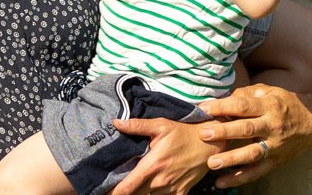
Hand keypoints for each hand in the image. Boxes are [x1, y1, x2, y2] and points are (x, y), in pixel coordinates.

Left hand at [108, 118, 225, 194]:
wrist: (209, 144)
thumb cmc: (183, 133)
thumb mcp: (160, 125)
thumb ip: (137, 126)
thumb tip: (115, 122)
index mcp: (152, 165)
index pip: (128, 187)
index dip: (114, 193)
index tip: (102, 191)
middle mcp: (160, 181)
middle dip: (123, 194)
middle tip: (110, 190)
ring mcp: (171, 189)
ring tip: (130, 189)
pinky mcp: (181, 193)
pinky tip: (150, 190)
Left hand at [197, 84, 311, 187]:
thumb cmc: (285, 104)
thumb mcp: (270, 91)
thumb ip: (247, 94)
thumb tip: (224, 99)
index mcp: (269, 106)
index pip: (243, 105)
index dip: (223, 106)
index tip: (204, 108)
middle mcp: (272, 126)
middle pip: (246, 129)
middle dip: (224, 132)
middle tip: (204, 133)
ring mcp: (275, 146)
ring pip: (252, 154)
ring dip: (231, 159)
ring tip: (212, 163)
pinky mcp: (275, 161)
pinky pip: (256, 172)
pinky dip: (239, 178)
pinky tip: (222, 182)